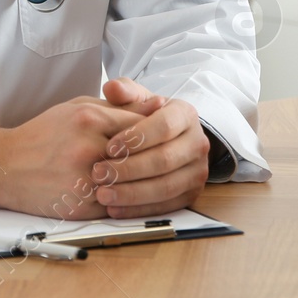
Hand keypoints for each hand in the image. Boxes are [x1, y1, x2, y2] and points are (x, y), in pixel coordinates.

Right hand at [0, 97, 149, 219]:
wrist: (6, 166)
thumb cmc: (45, 135)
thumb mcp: (78, 108)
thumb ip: (118, 107)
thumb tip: (158, 104)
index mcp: (89, 119)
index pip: (141, 125)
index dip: (156, 133)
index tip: (163, 138)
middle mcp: (87, 148)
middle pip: (141, 155)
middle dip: (154, 159)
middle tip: (163, 161)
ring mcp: (83, 179)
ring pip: (132, 183)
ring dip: (142, 183)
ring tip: (149, 179)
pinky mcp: (80, 206)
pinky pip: (118, 206)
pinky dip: (126, 201)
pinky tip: (127, 195)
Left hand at [92, 78, 211, 218]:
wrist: (167, 139)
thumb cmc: (146, 118)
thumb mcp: (137, 100)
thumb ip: (124, 92)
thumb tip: (112, 88)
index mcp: (186, 115)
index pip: (164, 126)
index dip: (136, 138)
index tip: (109, 146)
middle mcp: (198, 143)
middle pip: (164, 160)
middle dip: (129, 169)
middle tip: (99, 173)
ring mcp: (198, 171)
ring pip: (165, 186)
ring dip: (132, 194)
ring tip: (103, 194)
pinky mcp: (191, 194)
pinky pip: (166, 206)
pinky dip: (139, 210)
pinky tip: (116, 209)